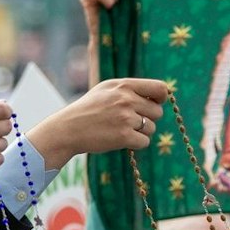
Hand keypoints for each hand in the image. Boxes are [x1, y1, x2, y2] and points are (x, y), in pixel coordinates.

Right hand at [28, 77, 171, 171]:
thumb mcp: (106, 89)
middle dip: (148, 119)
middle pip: (158, 112)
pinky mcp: (123, 136)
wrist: (68, 129)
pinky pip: (144, 142)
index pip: (160, 88)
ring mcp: (125, 118)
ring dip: (140, 132)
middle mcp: (126, 99)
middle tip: (130, 122)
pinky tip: (120, 140)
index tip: (154, 104)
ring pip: (151, 128)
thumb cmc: (88, 109)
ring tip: (121, 130)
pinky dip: (135, 144)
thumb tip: (161, 94)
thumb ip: (130, 89)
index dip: (161, 98)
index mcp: (123, 85)